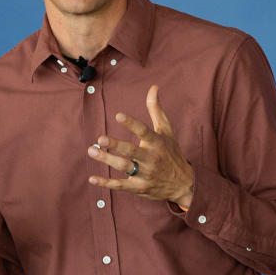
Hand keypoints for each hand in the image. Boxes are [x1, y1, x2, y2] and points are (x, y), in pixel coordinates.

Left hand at [87, 85, 193, 207]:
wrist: (184, 184)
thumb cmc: (172, 153)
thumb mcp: (166, 131)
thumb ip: (156, 110)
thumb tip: (153, 87)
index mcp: (156, 143)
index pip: (143, 131)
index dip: (131, 124)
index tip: (118, 115)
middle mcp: (151, 158)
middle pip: (131, 151)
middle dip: (115, 145)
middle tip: (101, 139)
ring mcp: (145, 174)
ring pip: (123, 167)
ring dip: (106, 160)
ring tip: (91, 150)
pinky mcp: (139, 187)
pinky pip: (121, 186)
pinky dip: (106, 183)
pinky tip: (93, 178)